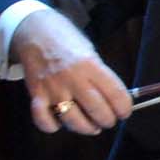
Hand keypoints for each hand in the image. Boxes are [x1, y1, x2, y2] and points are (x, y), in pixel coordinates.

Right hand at [12, 11, 132, 135]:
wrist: (34, 30)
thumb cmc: (67, 42)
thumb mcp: (90, 53)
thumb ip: (100, 75)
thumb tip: (115, 99)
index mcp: (91, 65)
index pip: (115, 93)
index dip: (124, 108)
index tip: (125, 113)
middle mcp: (73, 77)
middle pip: (97, 110)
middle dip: (107, 121)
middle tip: (108, 120)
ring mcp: (53, 87)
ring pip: (72, 119)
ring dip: (85, 128)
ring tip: (91, 127)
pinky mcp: (35, 93)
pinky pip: (42, 118)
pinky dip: (51, 126)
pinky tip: (59, 123)